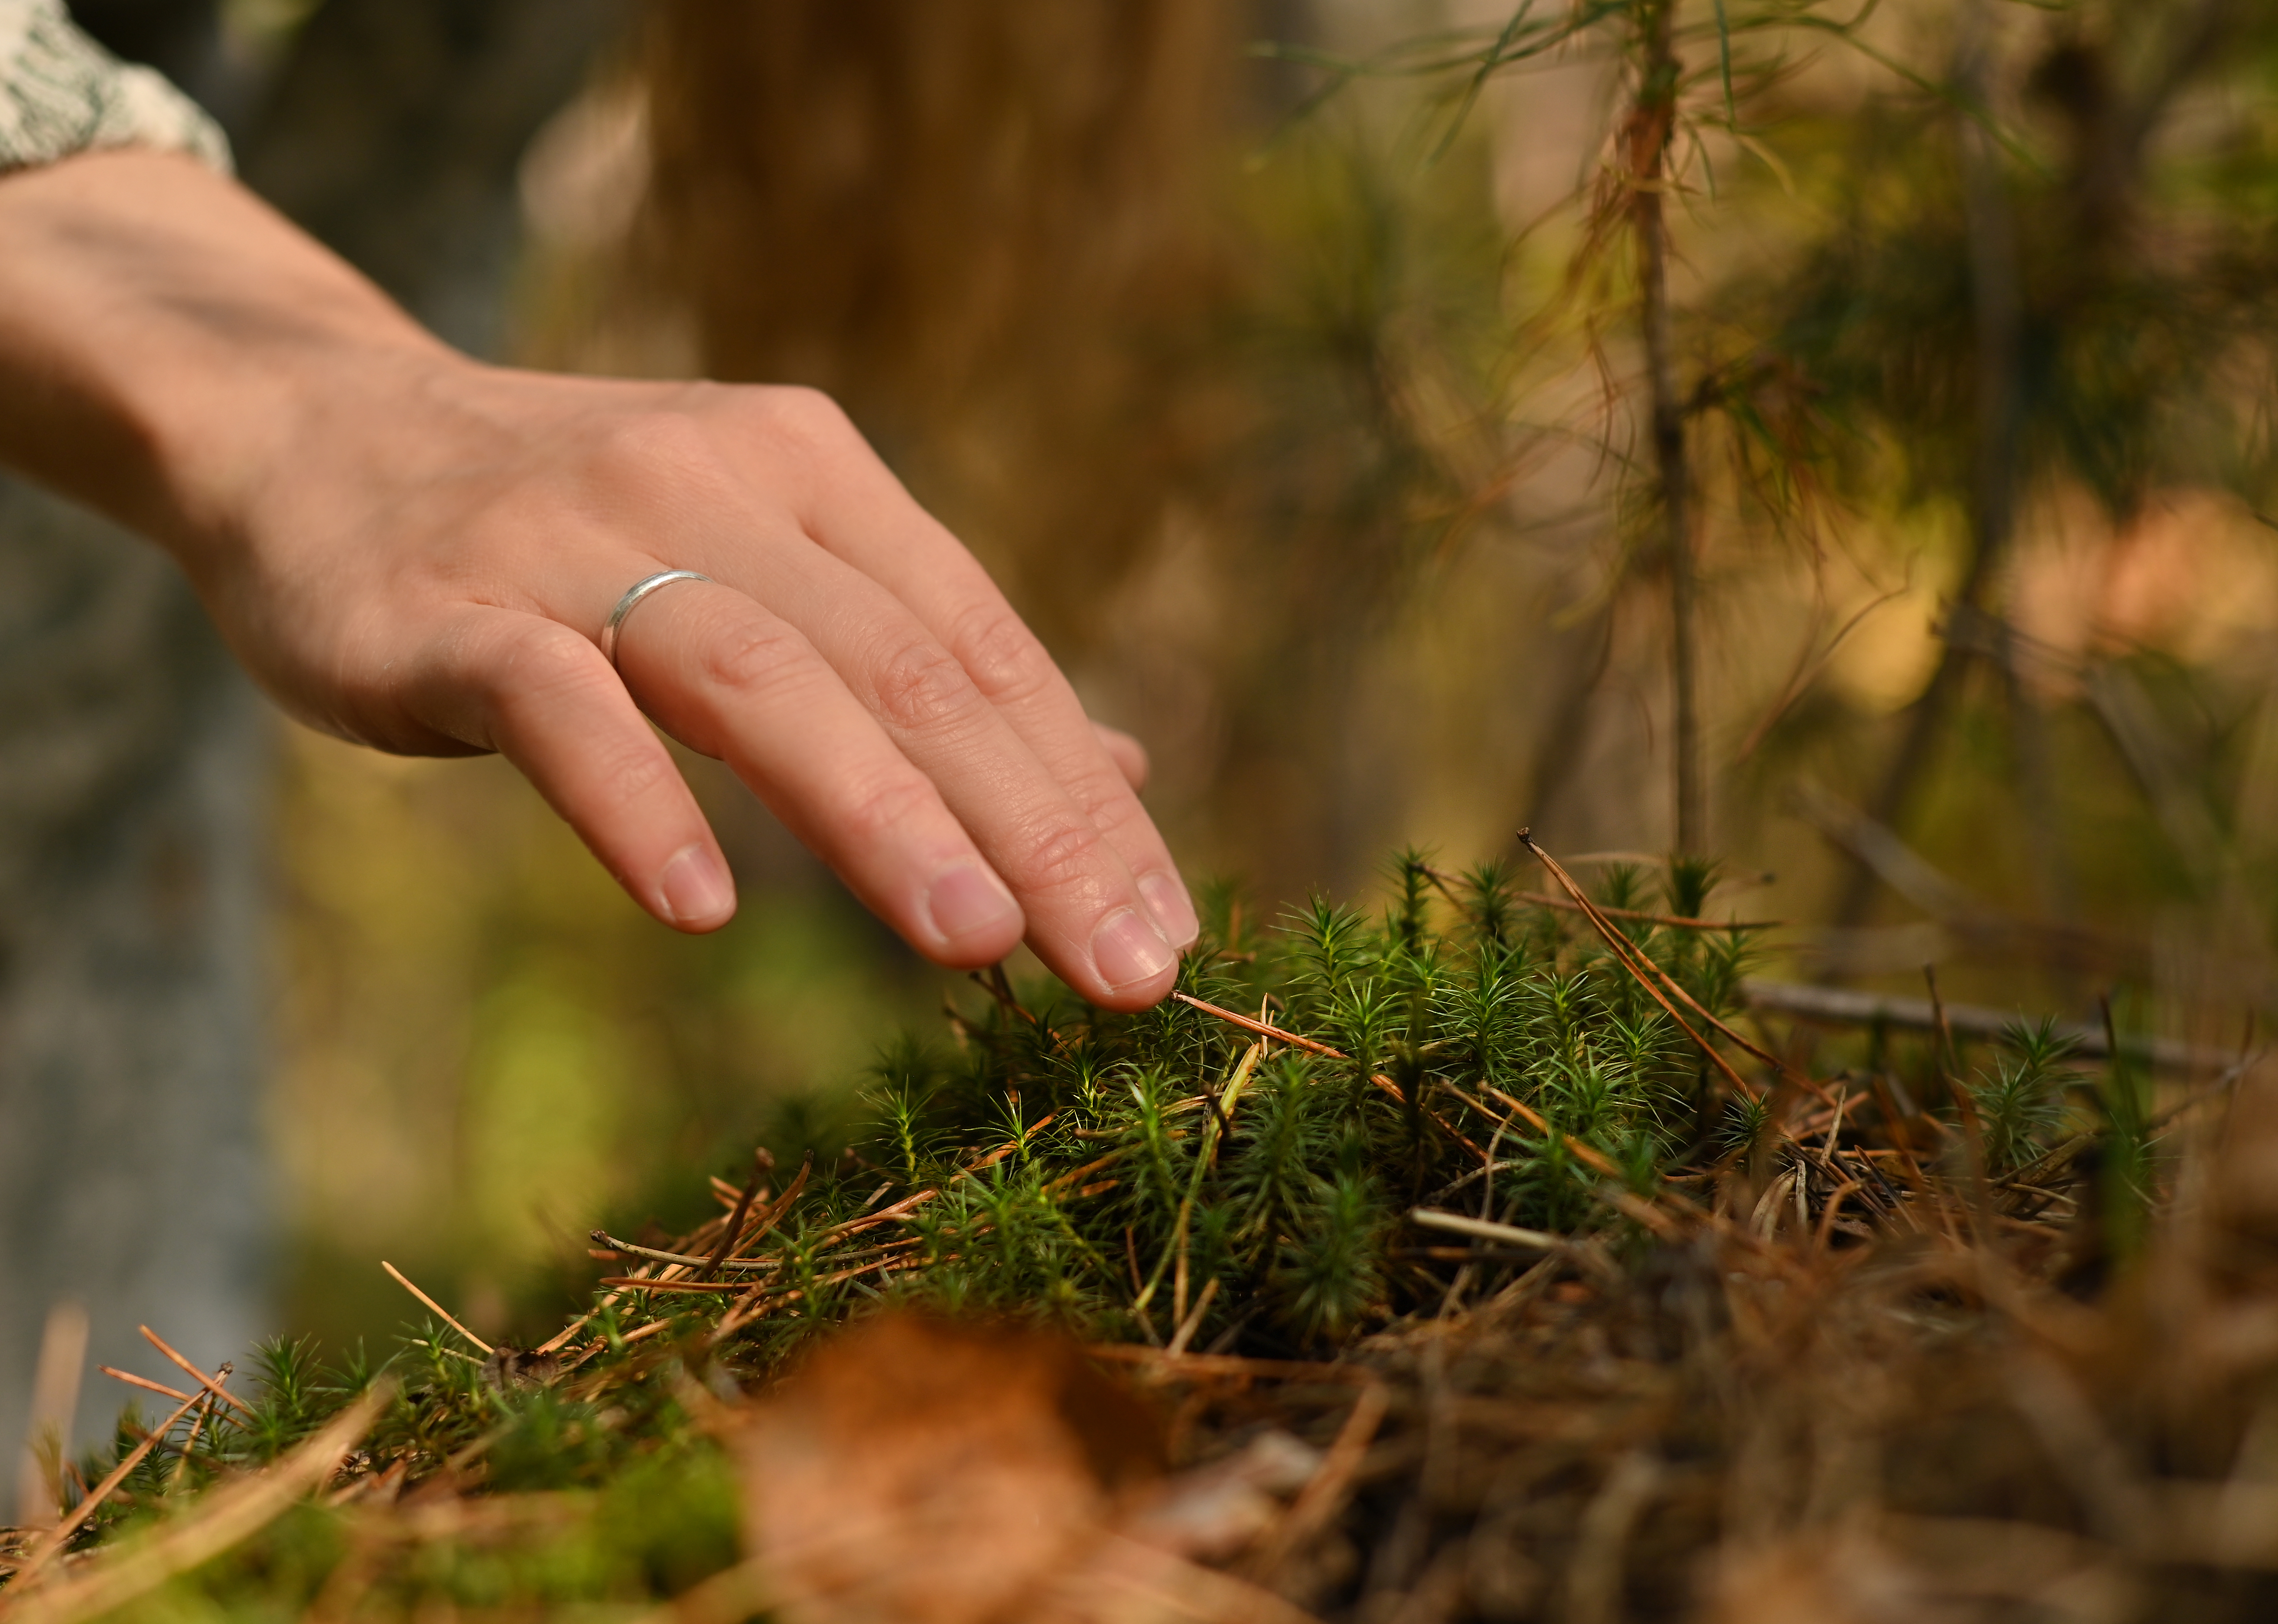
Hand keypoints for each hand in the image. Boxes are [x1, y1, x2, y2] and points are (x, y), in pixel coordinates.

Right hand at [0, 152, 1196, 1007]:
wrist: (317, 429)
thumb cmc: (572, 537)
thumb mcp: (769, 562)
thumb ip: (927, 658)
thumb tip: (1116, 764)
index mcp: (814, 475)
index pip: (984, 647)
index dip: (1082, 794)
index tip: (1164, 931)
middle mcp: (714, 484)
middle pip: (904, 666)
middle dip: (1029, 825)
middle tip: (1123, 968)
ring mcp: (575, 537)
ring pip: (757, 676)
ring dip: (876, 813)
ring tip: (977, 944)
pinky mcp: (447, 604)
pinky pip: (556, 702)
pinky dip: (634, 800)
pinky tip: (701, 905)